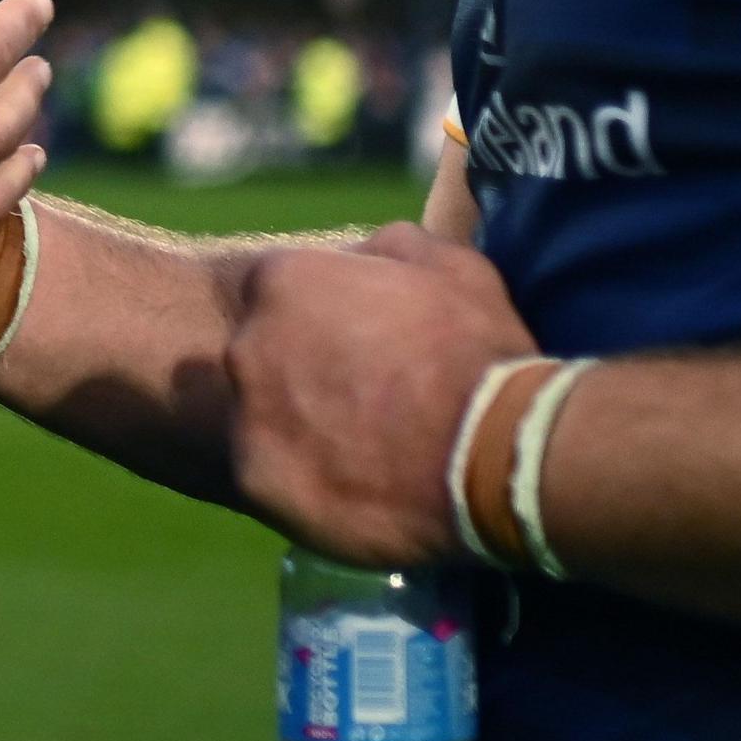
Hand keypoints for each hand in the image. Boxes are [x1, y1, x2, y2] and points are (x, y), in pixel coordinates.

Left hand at [225, 223, 536, 568]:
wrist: (495, 457)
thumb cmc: (476, 352)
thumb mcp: (450, 265)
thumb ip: (393, 247)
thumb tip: (370, 254)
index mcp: (282, 281)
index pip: (279, 294)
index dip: (324, 321)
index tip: (361, 348)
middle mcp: (247, 344)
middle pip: (261, 357)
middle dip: (302, 375)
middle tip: (362, 404)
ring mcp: (245, 416)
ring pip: (261, 421)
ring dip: (300, 433)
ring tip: (363, 455)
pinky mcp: (253, 480)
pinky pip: (269, 480)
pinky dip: (304, 487)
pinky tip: (355, 492)